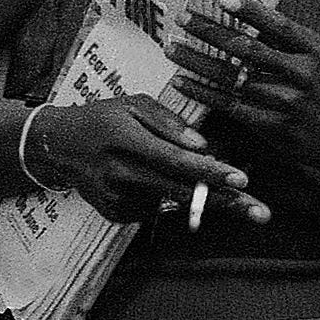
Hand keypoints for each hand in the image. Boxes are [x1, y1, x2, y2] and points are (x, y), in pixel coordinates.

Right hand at [24, 93, 264, 224]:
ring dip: (194, 192)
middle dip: (226, 202)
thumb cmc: (104, 119)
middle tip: (263, 213)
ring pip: (173, 201)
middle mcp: (120, 175)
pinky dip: (166, 195)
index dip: (210, 171)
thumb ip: (169, 123)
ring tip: (184, 172)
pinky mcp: (116, 214)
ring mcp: (117, 199)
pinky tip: (148, 178)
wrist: (57, 147)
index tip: (241, 179)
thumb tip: (204, 145)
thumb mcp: (134, 105)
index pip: (175, 160)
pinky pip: (157, 208)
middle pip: (182, 192)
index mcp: (126, 142)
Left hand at [167, 0, 319, 176]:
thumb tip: (247, 12)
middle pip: (247, 48)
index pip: (278, 24)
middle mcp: (301, 73)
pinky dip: (203, 92)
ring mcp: (285, 100)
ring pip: (232, 76)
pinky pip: (229, 104)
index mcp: (314, 51)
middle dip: (210, 31)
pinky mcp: (270, 124)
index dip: (250, 10)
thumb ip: (287, 41)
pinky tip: (182, 82)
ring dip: (197, 60)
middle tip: (183, 18)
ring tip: (172, 48)